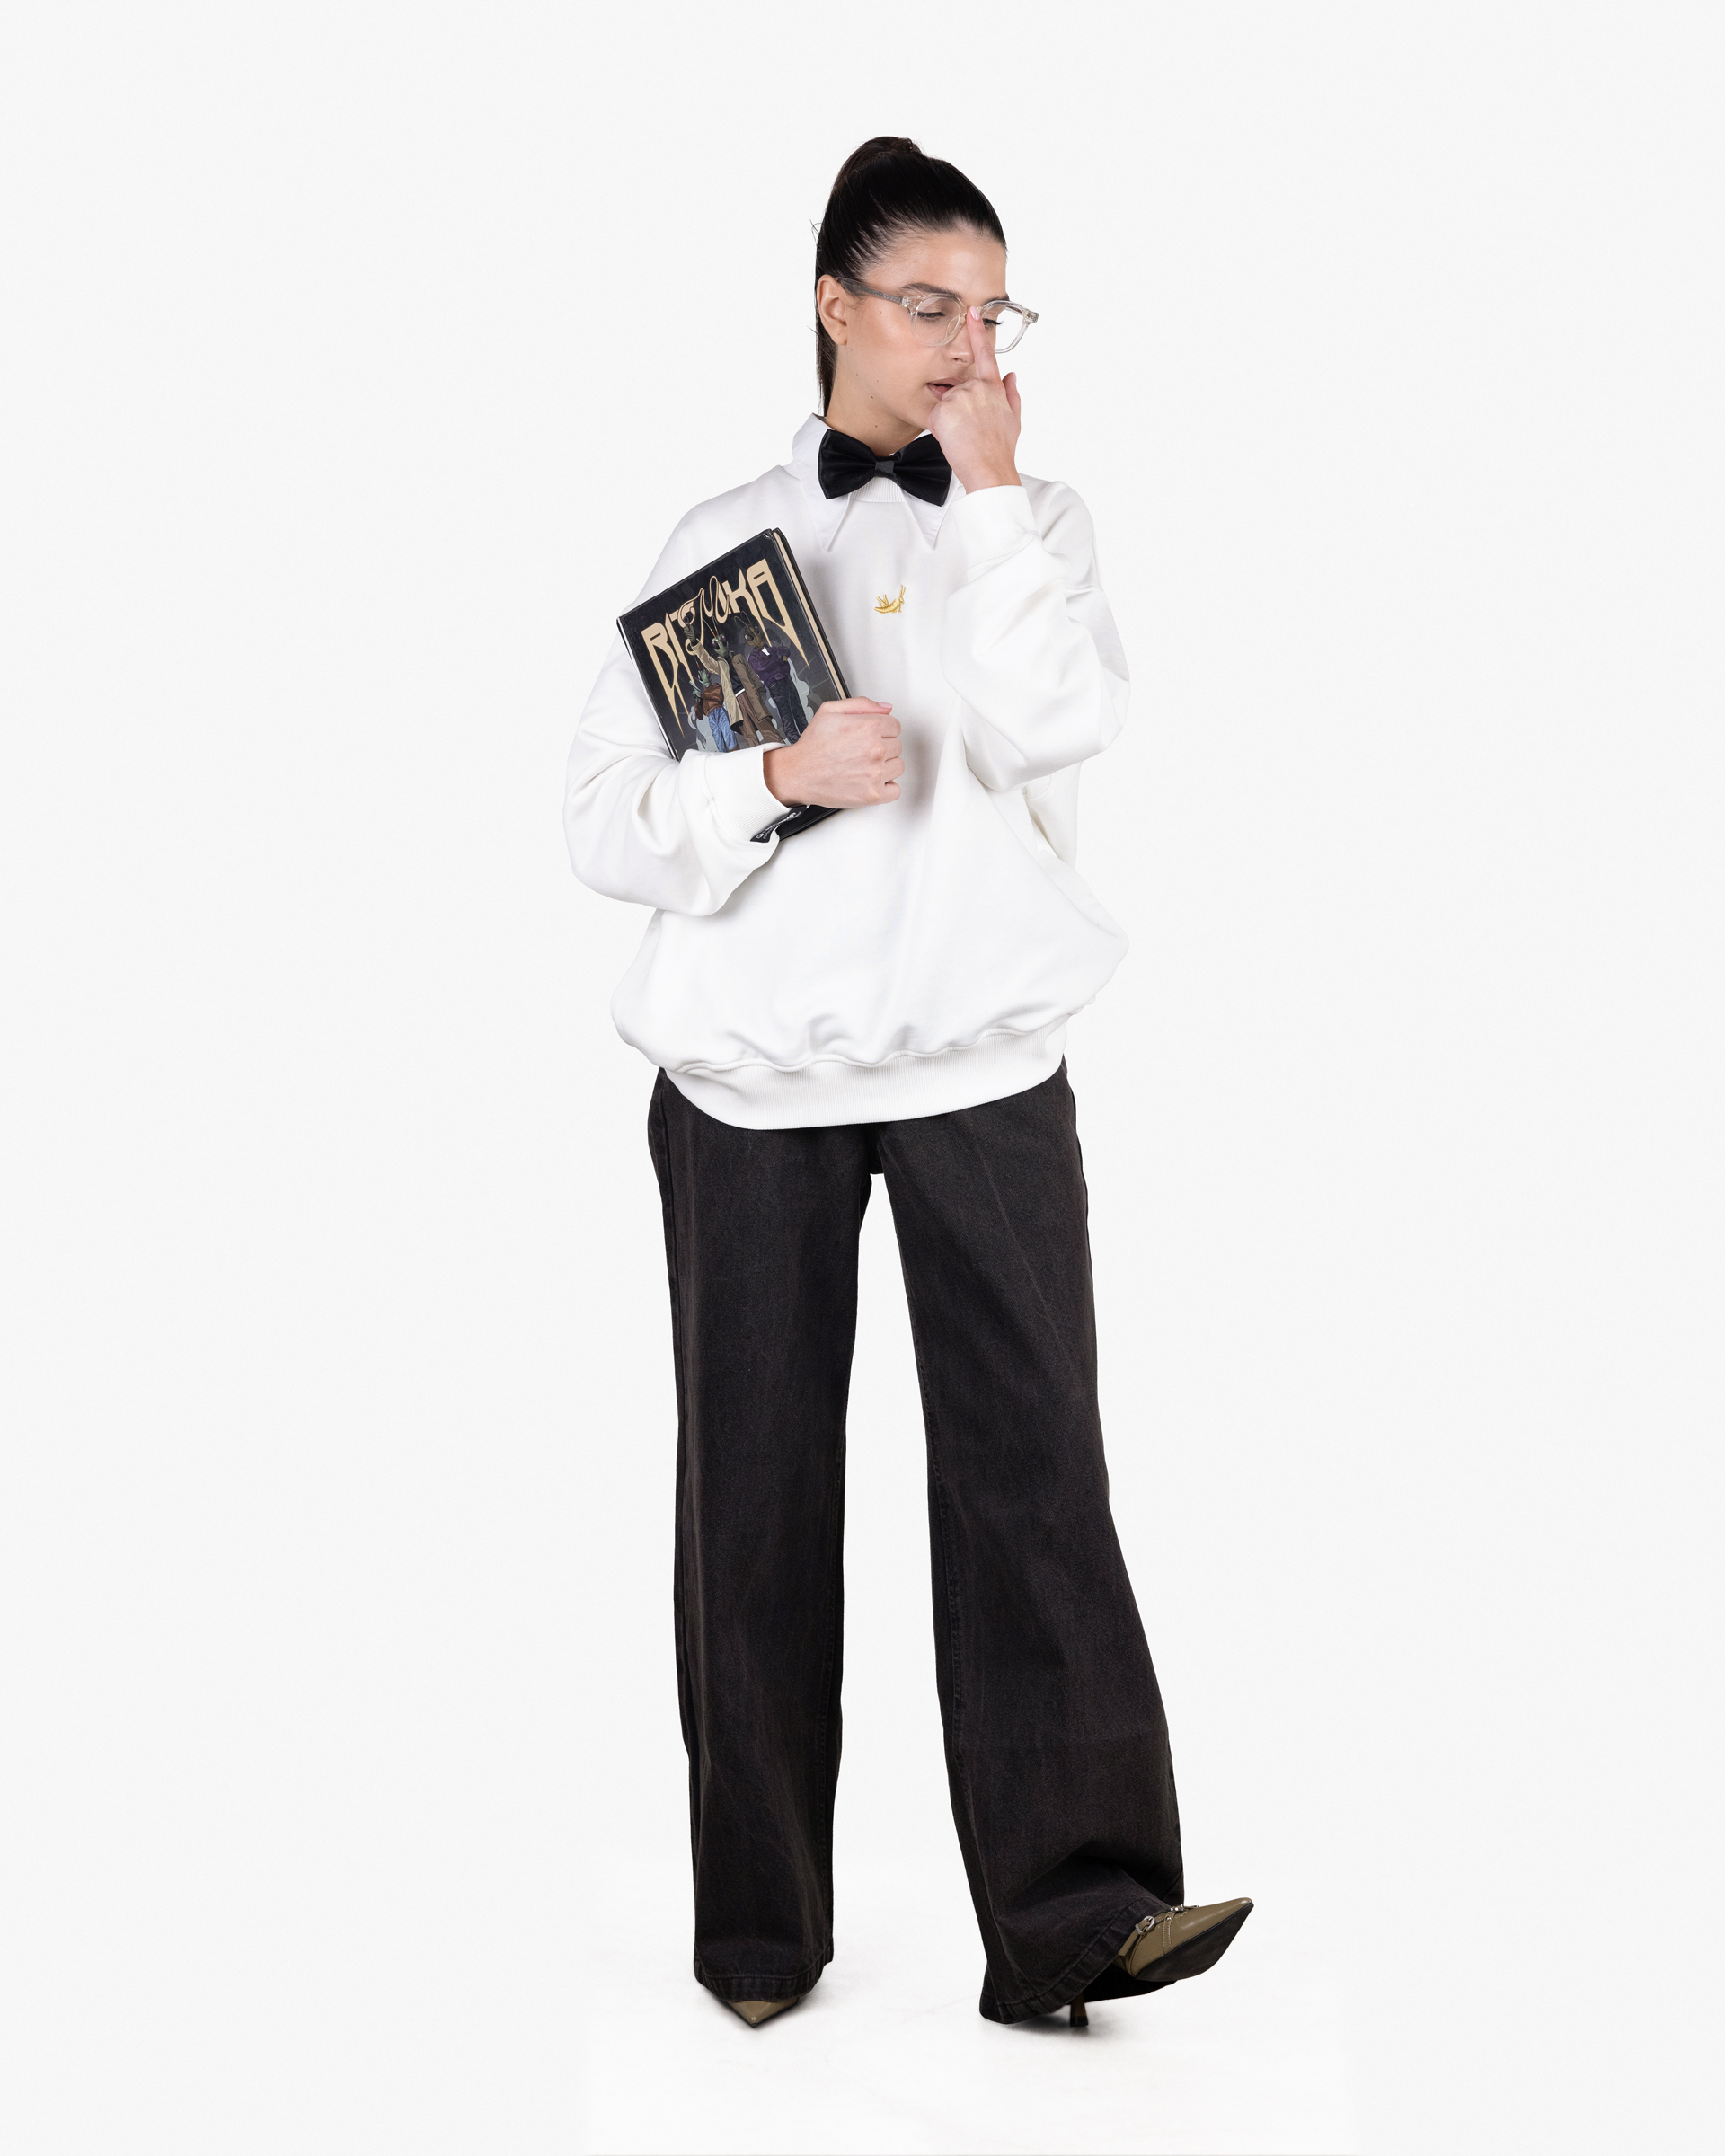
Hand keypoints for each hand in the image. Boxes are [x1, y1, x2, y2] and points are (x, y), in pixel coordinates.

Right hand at [764, 699, 901, 808]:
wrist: (798, 774)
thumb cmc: (812, 746)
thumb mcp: (830, 711)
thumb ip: (861, 704)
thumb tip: (886, 708)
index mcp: (868, 727)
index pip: (895, 726)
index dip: (882, 731)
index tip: (871, 737)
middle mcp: (875, 749)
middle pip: (897, 746)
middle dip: (882, 747)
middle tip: (862, 752)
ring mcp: (875, 773)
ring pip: (898, 766)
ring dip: (885, 766)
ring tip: (864, 766)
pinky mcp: (873, 794)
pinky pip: (895, 790)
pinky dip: (887, 788)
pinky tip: (872, 781)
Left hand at [924, 307, 1020, 492]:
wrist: (990, 468)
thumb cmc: (1000, 449)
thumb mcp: (1013, 419)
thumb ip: (1011, 394)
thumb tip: (1012, 377)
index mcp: (993, 388)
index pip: (985, 354)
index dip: (977, 332)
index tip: (972, 312)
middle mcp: (976, 388)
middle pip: (957, 391)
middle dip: (958, 410)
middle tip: (969, 430)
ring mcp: (959, 397)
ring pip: (945, 406)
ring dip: (949, 421)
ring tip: (963, 436)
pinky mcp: (944, 410)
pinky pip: (935, 418)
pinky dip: (940, 430)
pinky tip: (953, 439)